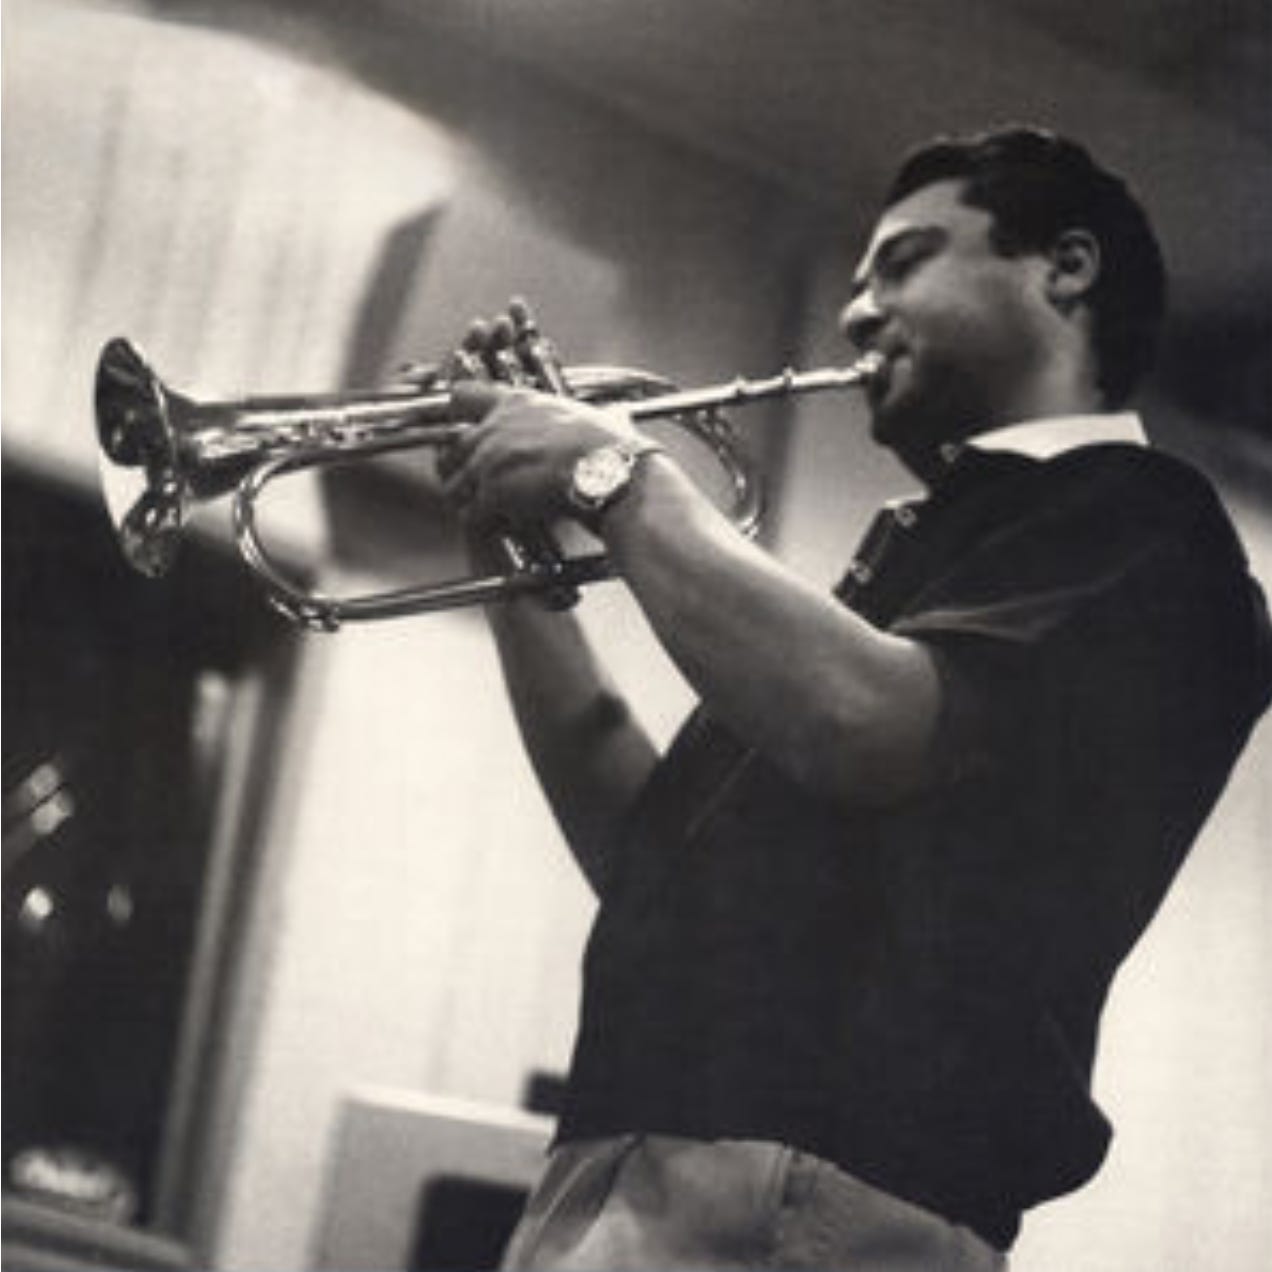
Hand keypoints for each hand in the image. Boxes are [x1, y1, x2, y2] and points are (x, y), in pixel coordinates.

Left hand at [436, 304, 640, 528]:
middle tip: (468, 479)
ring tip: (479, 508)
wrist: (610, 473)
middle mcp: (495, 427)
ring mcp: (489, 461)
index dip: (456, 412)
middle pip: (451, 447)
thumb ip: (569, 417)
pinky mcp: (493, 493)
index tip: (457, 424)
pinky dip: (480, 523)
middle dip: (457, 466)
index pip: (462, 395)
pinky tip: (493, 525)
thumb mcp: (582, 414)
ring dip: (466, 498)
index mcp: (516, 403)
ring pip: (454, 484)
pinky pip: (471, 514)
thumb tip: (606, 419)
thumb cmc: (606, 446)